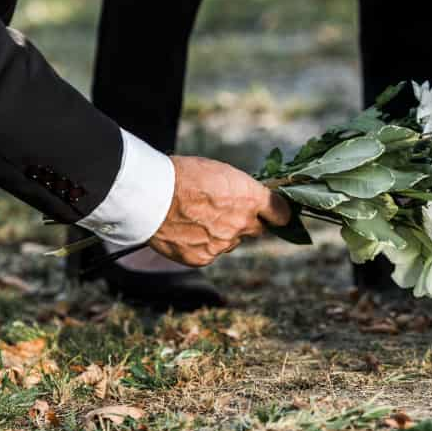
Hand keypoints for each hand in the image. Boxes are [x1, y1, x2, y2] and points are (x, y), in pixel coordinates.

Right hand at [146, 156, 290, 267]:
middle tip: (226, 212)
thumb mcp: (220, 172)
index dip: (279, 212)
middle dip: (247, 222)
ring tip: (195, 218)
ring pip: (230, 242)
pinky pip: (210, 253)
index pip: (281, 212)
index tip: (276, 213)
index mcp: (250, 197)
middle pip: (256, 229)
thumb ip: (240, 191)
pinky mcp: (204, 258)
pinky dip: (201, 245)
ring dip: (221, 233)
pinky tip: (186, 231)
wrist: (151, 196)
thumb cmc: (183, 175)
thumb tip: (247, 200)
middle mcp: (242, 223)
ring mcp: (223, 244)